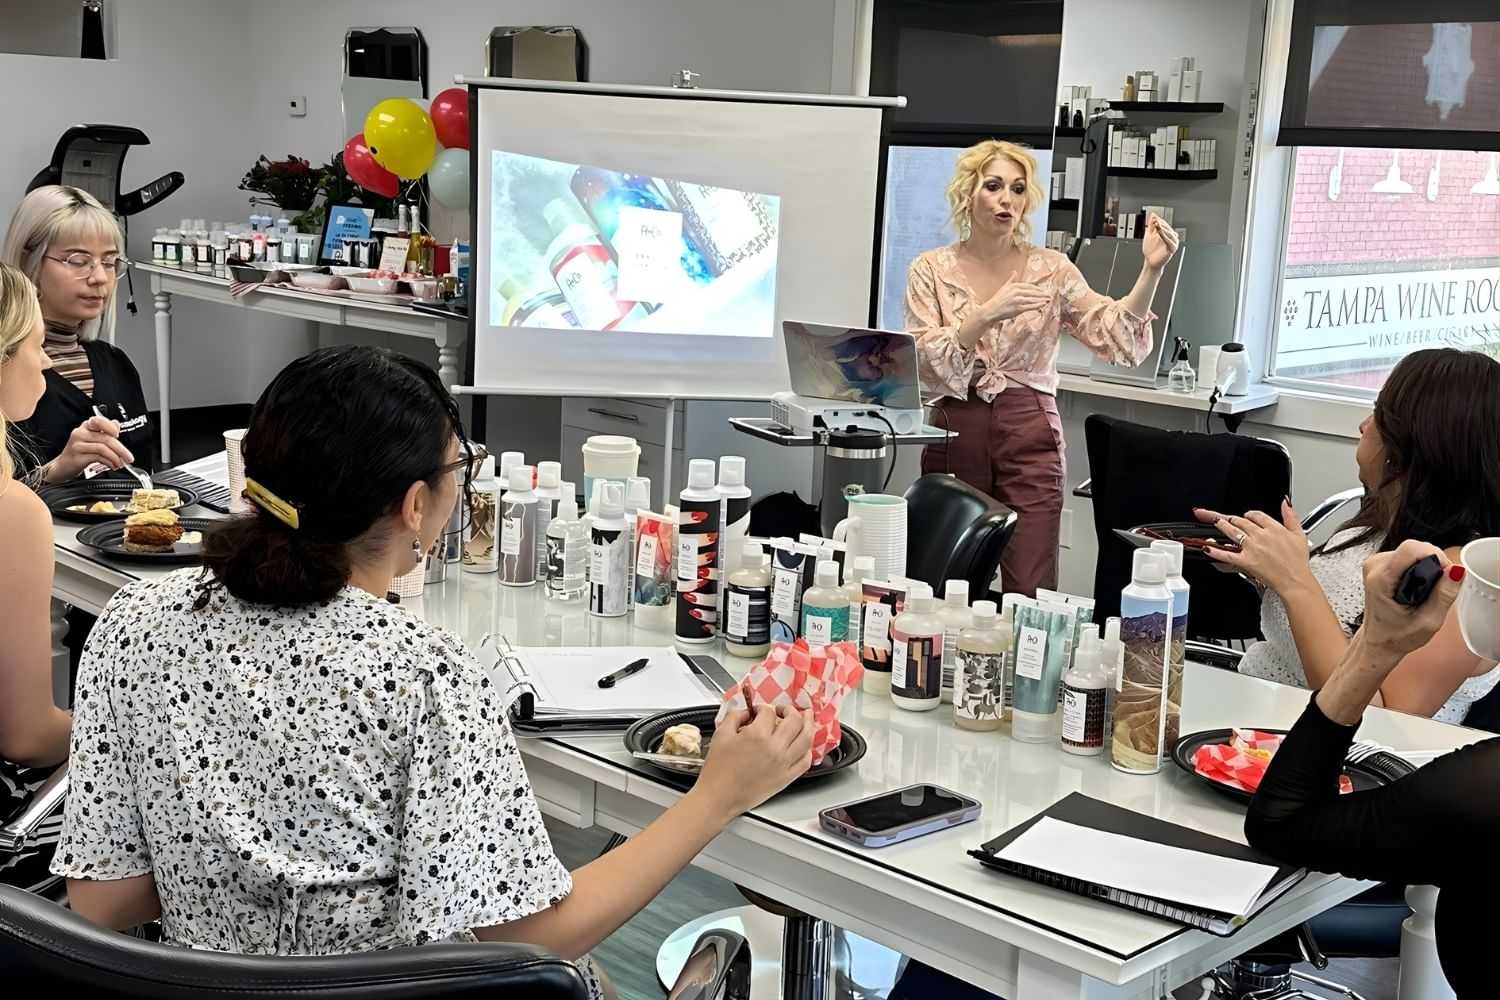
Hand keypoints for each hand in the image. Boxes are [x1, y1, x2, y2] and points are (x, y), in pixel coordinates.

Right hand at [46, 416, 132, 481]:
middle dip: (121, 449)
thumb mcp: (94, 440)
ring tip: (120, 463)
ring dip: (116, 457)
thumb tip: (116, 424)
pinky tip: (112, 465)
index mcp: (86, 426)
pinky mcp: (77, 457)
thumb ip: (105, 432)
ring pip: (103, 448)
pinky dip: (108, 462)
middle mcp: (80, 433)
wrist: (63, 466)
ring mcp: (77, 445)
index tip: (118, 434)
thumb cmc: (80, 452)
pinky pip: (98, 457)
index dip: (110, 426)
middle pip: (105, 438)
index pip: (98, 421)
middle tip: (129, 457)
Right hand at [694, 685, 812, 818]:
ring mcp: (783, 764)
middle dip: (790, 710)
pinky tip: (805, 746)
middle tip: (785, 710)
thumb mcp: (721, 735)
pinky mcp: (786, 778)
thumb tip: (746, 713)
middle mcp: (774, 748)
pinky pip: (805, 762)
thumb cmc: (717, 771)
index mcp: (757, 735)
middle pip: (794, 720)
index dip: (763, 708)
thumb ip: (735, 717)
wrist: (719, 797)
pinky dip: (808, 751)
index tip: (758, 711)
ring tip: (808, 718)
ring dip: (808, 725)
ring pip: (806, 739)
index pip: (769, 712)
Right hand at [979, 281, 1050, 324]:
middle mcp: (1016, 292)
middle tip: (1049, 294)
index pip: (1029, 286)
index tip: (1043, 290)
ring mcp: (1017, 300)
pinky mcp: (1018, 308)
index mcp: (1014, 286)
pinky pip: (1030, 306)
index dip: (1037, 288)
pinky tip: (1043, 305)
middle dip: (1042, 293)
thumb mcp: (1004, 287)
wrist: (990, 310)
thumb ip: (1011, 280)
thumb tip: (1014, 272)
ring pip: (1033, 299)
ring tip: (1048, 299)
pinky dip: (1037, 305)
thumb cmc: (997, 300)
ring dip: (1042, 299)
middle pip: (1032, 292)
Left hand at [1142, 213, 1179, 270]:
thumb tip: (1153, 215)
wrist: (1150, 262)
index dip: (1159, 220)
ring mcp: (1172, 243)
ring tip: (1157, 225)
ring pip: (1170, 234)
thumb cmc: (1150, 251)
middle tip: (1156, 220)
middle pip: (1168, 228)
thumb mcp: (1148, 235)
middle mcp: (1171, 238)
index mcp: (1166, 234)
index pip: (1164, 225)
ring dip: (1163, 229)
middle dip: (1162, 224)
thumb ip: (1151, 225)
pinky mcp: (1172, 249)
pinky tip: (1160, 233)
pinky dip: (1165, 237)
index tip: (1154, 217)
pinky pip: (1170, 242)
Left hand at [1194, 498, 1312, 594]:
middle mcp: (1260, 536)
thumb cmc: (1297, 561)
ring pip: (1232, 532)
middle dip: (1231, 519)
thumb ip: (1291, 516)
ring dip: (1221, 525)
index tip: (1247, 516)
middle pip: (1241, 521)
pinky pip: (1227, 554)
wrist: (1295, 581)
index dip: (1250, 514)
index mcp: (1274, 528)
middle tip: (1223, 518)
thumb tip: (1286, 502)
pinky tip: (1206, 547)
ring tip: (1214, 521)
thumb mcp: (1299, 534)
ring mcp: (1251, 548)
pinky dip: (1215, 551)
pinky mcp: (1245, 561)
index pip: (1257, 515)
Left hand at [1359, 541, 1463, 658]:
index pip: (1411, 549)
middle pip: (1414, 548)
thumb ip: (1443, 595)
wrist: (1378, 641)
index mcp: (1381, 579)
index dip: (1435, 557)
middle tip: (1434, 589)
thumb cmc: (1397, 635)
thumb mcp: (1428, 622)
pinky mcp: (1380, 564)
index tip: (1443, 575)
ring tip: (1424, 592)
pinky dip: (1418, 569)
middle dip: (1433, 565)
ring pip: (1412, 551)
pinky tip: (1417, 587)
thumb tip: (1456, 571)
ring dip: (1426, 568)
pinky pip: (1407, 557)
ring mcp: (1375, 563)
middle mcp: (1375, 566)